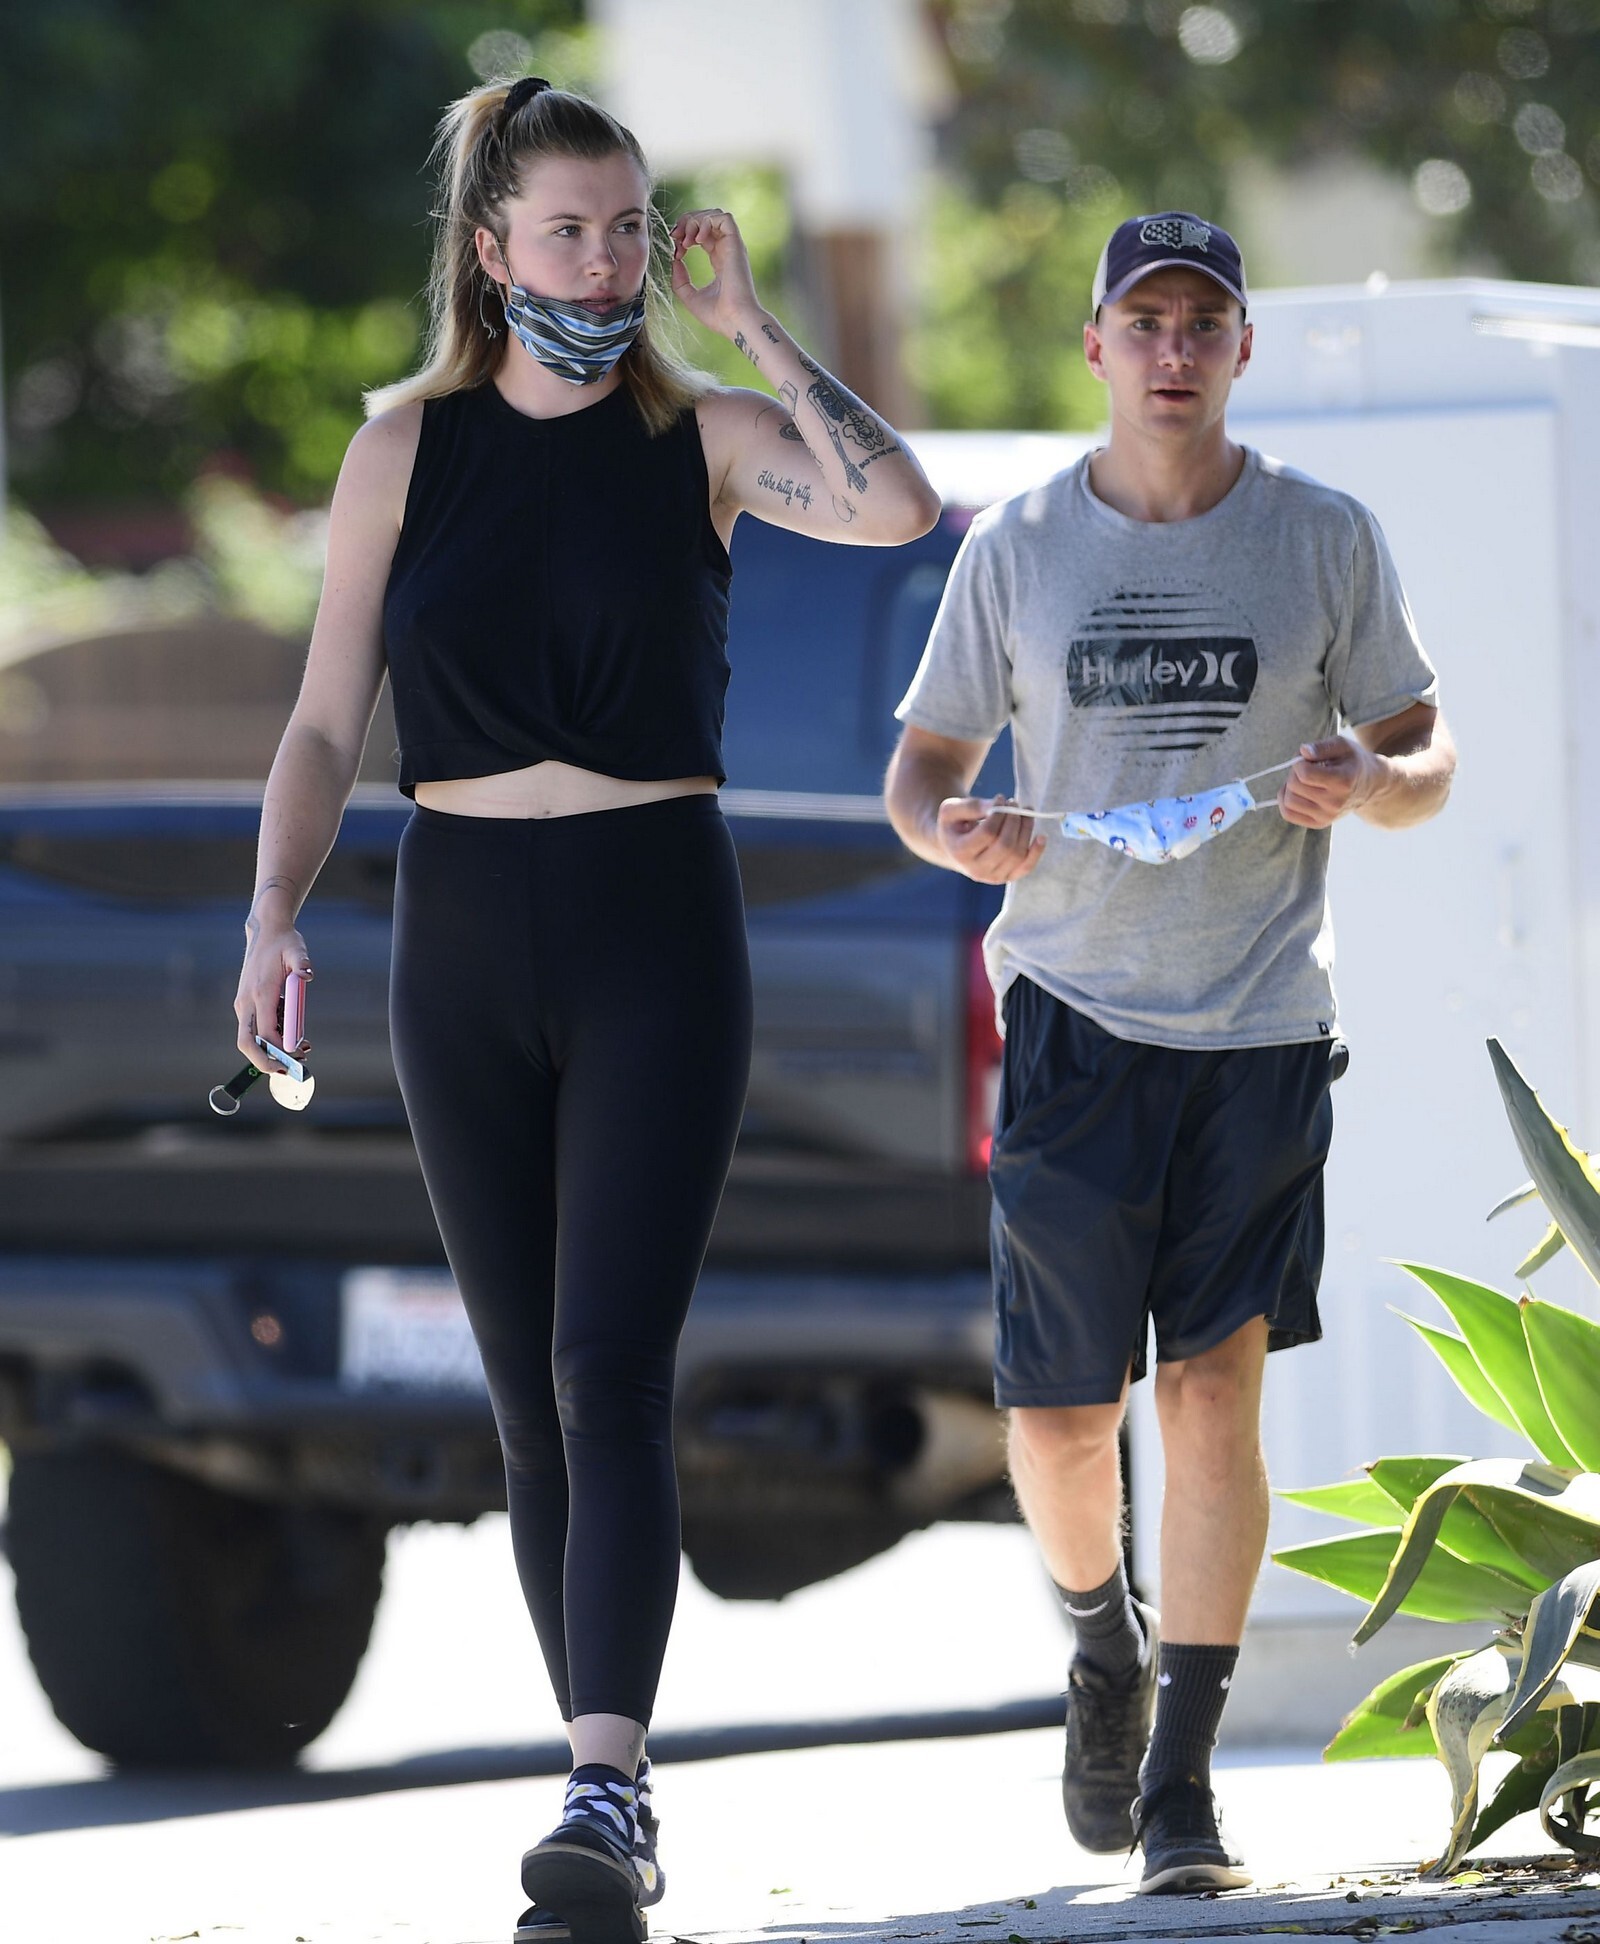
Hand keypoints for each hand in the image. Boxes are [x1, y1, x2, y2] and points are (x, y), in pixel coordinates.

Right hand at [235, 931, 312, 1072]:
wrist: (265, 931)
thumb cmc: (284, 942)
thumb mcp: (297, 950)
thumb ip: (302, 964)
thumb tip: (307, 976)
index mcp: (260, 993)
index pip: (265, 1032)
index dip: (281, 1049)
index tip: (300, 1054)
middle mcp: (247, 1002)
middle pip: (247, 1044)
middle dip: (265, 1062)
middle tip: (290, 1071)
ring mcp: (244, 1004)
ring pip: (250, 1039)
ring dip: (271, 1051)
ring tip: (303, 1049)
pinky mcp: (247, 1003)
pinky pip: (255, 1028)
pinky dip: (271, 1037)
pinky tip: (293, 1032)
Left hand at [670, 208, 759, 338]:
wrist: (735, 320)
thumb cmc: (718, 315)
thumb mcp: (689, 297)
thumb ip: (679, 279)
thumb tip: (675, 260)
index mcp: (719, 260)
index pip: (702, 234)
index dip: (685, 235)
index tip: (676, 250)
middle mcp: (727, 250)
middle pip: (706, 219)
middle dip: (686, 222)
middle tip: (675, 236)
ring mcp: (732, 246)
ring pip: (714, 214)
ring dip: (695, 221)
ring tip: (686, 241)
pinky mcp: (736, 244)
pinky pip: (723, 218)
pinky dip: (706, 222)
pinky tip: (697, 239)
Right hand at [937, 796, 1045, 882]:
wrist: (953, 847)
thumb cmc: (953, 825)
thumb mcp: (952, 809)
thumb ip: (972, 806)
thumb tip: (998, 805)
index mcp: (960, 853)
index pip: (988, 833)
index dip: (999, 813)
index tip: (1000, 798)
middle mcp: (976, 870)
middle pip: (1005, 845)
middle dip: (1014, 820)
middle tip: (1014, 803)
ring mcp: (992, 877)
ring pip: (1017, 854)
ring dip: (1026, 829)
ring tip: (1025, 812)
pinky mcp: (1006, 878)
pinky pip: (1025, 867)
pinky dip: (1036, 852)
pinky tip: (1042, 837)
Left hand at [1278, 736, 1381, 828]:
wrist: (1369, 785)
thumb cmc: (1352, 761)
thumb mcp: (1342, 745)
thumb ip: (1321, 747)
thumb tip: (1303, 752)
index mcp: (1342, 781)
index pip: (1304, 774)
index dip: (1299, 763)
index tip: (1307, 759)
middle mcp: (1335, 802)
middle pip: (1294, 786)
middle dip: (1294, 772)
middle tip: (1306, 767)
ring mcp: (1327, 816)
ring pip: (1288, 801)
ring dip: (1289, 786)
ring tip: (1302, 780)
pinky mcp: (1319, 823)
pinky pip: (1289, 814)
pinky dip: (1285, 800)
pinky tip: (1296, 791)